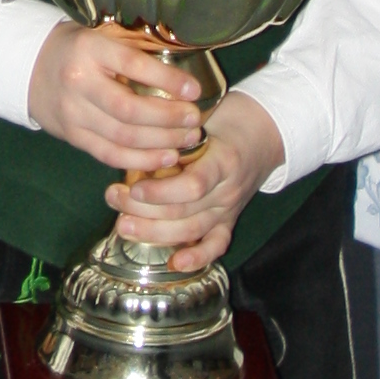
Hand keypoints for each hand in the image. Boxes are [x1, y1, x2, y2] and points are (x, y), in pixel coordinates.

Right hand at [27, 20, 203, 171]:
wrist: (29, 66)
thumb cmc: (76, 47)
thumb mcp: (100, 34)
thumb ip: (133, 46)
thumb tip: (184, 57)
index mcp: (89, 49)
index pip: (133, 66)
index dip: (167, 80)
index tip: (194, 90)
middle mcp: (79, 81)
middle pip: (130, 109)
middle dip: (168, 118)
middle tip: (195, 120)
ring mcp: (73, 112)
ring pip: (122, 137)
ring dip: (161, 142)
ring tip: (187, 140)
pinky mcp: (72, 135)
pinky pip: (109, 154)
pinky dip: (140, 160)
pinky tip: (164, 158)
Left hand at [108, 91, 286, 272]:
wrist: (265, 133)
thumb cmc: (227, 119)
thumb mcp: (204, 114)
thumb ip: (176, 128)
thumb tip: (133, 131)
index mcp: (224, 160)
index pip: (193, 185)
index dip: (161, 192)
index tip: (132, 187)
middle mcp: (228, 190)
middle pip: (185, 211)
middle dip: (144, 211)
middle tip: (114, 199)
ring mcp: (229, 209)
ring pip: (193, 230)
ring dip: (155, 232)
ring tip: (123, 226)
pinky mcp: (229, 221)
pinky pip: (217, 245)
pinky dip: (197, 258)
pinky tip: (174, 264)